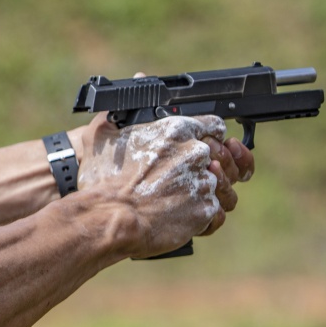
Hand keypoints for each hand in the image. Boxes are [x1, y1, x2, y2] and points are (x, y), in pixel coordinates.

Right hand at [75, 114, 231, 257]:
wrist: (108, 216)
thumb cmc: (103, 178)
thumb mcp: (101, 135)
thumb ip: (115, 117)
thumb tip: (115, 108)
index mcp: (176, 130)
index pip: (213, 125)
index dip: (209, 136)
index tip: (203, 145)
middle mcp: (196, 154)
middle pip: (223, 156)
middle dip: (211, 166)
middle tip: (188, 178)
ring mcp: (204, 182)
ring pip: (224, 186)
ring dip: (209, 192)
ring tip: (185, 200)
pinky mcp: (206, 211)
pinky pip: (217, 214)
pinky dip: (203, 218)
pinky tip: (184, 218)